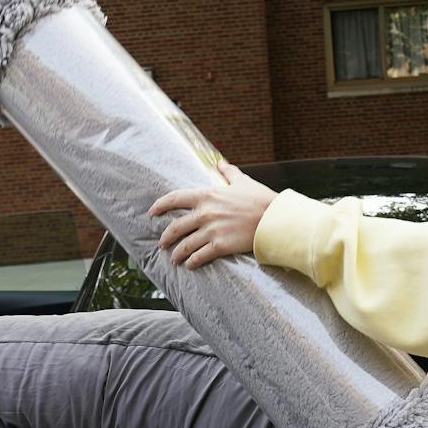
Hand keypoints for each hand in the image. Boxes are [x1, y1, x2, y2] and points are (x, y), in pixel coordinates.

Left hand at [149, 162, 277, 268]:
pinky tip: (189, 265)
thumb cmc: (261, 199)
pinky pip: (199, 256)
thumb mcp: (243, 181)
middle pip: (176, 227)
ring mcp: (212, 231)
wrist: (275, 219)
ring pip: (185, 245)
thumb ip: (229, 172)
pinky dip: (192, 262)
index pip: (175, 198)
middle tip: (162, 244)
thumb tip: (221, 162)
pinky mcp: (220, 246)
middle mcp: (205, 213)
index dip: (160, 205)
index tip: (152, 212)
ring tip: (174, 259)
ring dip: (177, 253)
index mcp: (207, 195)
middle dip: (166, 237)